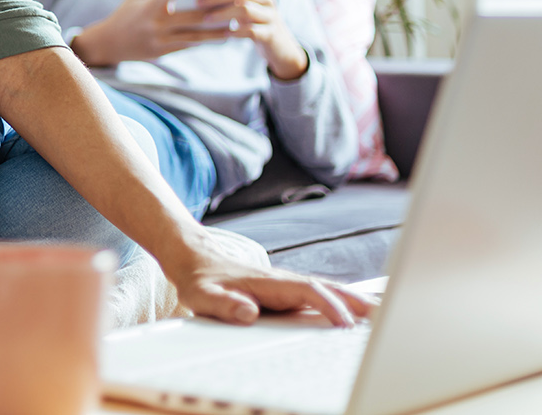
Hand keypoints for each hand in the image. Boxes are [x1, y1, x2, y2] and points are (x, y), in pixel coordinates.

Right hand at [72, 0, 233, 65]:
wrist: (109, 42)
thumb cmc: (126, 14)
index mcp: (150, 5)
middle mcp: (157, 23)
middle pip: (194, 15)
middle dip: (216, 8)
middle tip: (235, 1)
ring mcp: (160, 39)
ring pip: (196, 35)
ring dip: (217, 31)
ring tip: (234, 26)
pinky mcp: (163, 52)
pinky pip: (188, 45)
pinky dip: (203, 40)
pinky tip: (218, 37)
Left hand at [165, 231, 377, 325]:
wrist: (196, 261)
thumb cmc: (201, 281)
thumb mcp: (203, 296)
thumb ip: (223, 304)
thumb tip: (248, 312)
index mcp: (269, 283)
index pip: (307, 292)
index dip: (328, 306)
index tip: (345, 323)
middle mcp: (284, 282)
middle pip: (328, 289)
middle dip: (356, 302)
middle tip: (388, 318)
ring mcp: (289, 286)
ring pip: (330, 292)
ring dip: (357, 302)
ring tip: (388, 317)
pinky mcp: (290, 293)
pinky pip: (323, 298)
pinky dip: (346, 304)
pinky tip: (363, 315)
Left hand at [193, 0, 307, 78]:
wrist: (277, 48)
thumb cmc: (253, 22)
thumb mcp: (245, 6)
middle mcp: (268, 0)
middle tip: (198, 1)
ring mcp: (271, 17)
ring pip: (245, 10)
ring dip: (222, 14)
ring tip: (206, 18)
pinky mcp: (269, 34)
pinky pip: (251, 31)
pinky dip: (235, 32)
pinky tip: (224, 33)